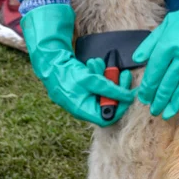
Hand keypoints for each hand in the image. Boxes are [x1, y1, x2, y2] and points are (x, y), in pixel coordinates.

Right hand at [21, 4, 135, 125]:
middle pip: (108, 102)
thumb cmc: (66, 73)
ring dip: (104, 76)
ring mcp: (82, 97)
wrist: (49, 61)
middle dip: (114, 86)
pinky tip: (92, 64)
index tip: (128, 93)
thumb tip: (128, 97)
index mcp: (83, 110)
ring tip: (97, 64)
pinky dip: (97, 73)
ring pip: (103, 91)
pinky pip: (96, 84)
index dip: (121, 107)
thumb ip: (110, 89)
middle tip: (122, 73)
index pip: (108, 117)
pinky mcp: (82, 87)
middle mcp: (83, 107)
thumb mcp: (91, 80)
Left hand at [134, 2, 178, 119]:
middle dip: (158, 100)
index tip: (144, 99)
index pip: (154, 73)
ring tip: (167, 114)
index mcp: (168, 45)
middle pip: (167, 84)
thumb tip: (135, 59)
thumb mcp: (166, 25)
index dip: (148, 88)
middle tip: (154, 110)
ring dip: (174, 104)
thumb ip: (150, 43)